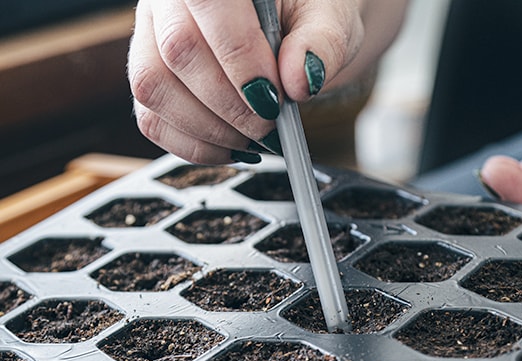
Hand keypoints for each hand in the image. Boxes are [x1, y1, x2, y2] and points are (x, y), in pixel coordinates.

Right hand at [128, 0, 369, 163]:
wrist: (297, 31)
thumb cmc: (309, 16)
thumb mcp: (331, 20)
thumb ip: (321, 44)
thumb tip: (299, 80)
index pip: (208, 3)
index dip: (238, 55)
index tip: (273, 95)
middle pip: (178, 50)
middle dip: (231, 104)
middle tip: (270, 123)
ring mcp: (153, 37)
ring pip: (154, 87)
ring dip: (210, 130)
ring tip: (254, 137)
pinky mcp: (151, 79)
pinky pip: (152, 120)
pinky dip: (195, 146)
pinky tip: (232, 145)